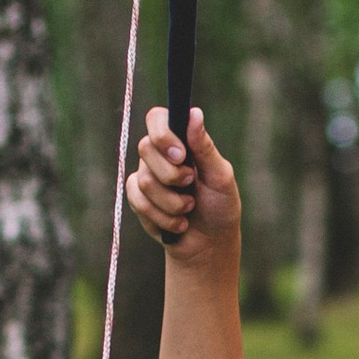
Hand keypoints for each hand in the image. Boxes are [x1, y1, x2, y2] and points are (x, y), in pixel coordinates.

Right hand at [126, 103, 238, 271]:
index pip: (156, 118)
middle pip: (146, 148)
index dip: (162, 134)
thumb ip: (204, 147)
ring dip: (172, 202)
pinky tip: (178, 223)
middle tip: (191, 186)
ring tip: (189, 209)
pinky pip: (138, 201)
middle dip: (172, 175)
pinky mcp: (138, 199)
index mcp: (181, 140)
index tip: (181, 155)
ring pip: (144, 180)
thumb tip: (194, 113)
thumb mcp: (220, 176)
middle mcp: (160, 154)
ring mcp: (146, 175)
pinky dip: (163, 217)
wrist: (209, 245)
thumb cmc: (220, 207)